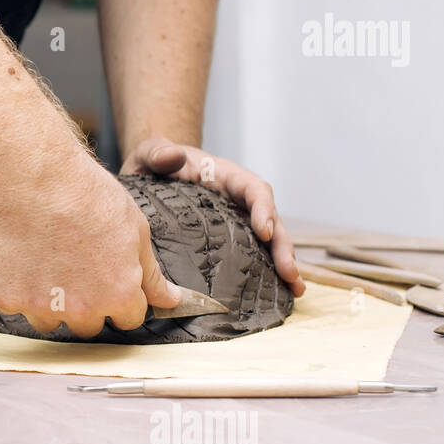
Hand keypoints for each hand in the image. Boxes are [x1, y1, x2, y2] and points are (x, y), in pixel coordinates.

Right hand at [0, 155, 183, 336]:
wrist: (35, 178)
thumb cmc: (87, 196)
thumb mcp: (136, 229)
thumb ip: (152, 274)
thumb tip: (172, 300)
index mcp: (119, 296)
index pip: (128, 318)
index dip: (121, 295)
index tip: (108, 275)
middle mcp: (82, 310)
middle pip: (88, 324)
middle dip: (86, 302)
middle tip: (75, 264)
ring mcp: (41, 307)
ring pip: (49, 320)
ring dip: (50, 301)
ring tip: (46, 260)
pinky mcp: (6, 298)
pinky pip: (14, 305)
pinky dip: (17, 287)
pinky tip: (22, 256)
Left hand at [123, 137, 305, 296]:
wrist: (148, 176)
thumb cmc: (154, 163)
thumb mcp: (150, 154)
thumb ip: (158, 152)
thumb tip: (173, 156)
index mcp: (223, 176)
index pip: (252, 188)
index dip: (263, 208)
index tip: (265, 232)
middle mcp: (236, 198)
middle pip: (270, 219)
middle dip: (282, 246)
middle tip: (290, 273)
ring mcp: (235, 219)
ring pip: (268, 240)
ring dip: (283, 263)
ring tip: (295, 289)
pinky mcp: (227, 238)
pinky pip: (251, 253)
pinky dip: (265, 271)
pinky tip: (277, 291)